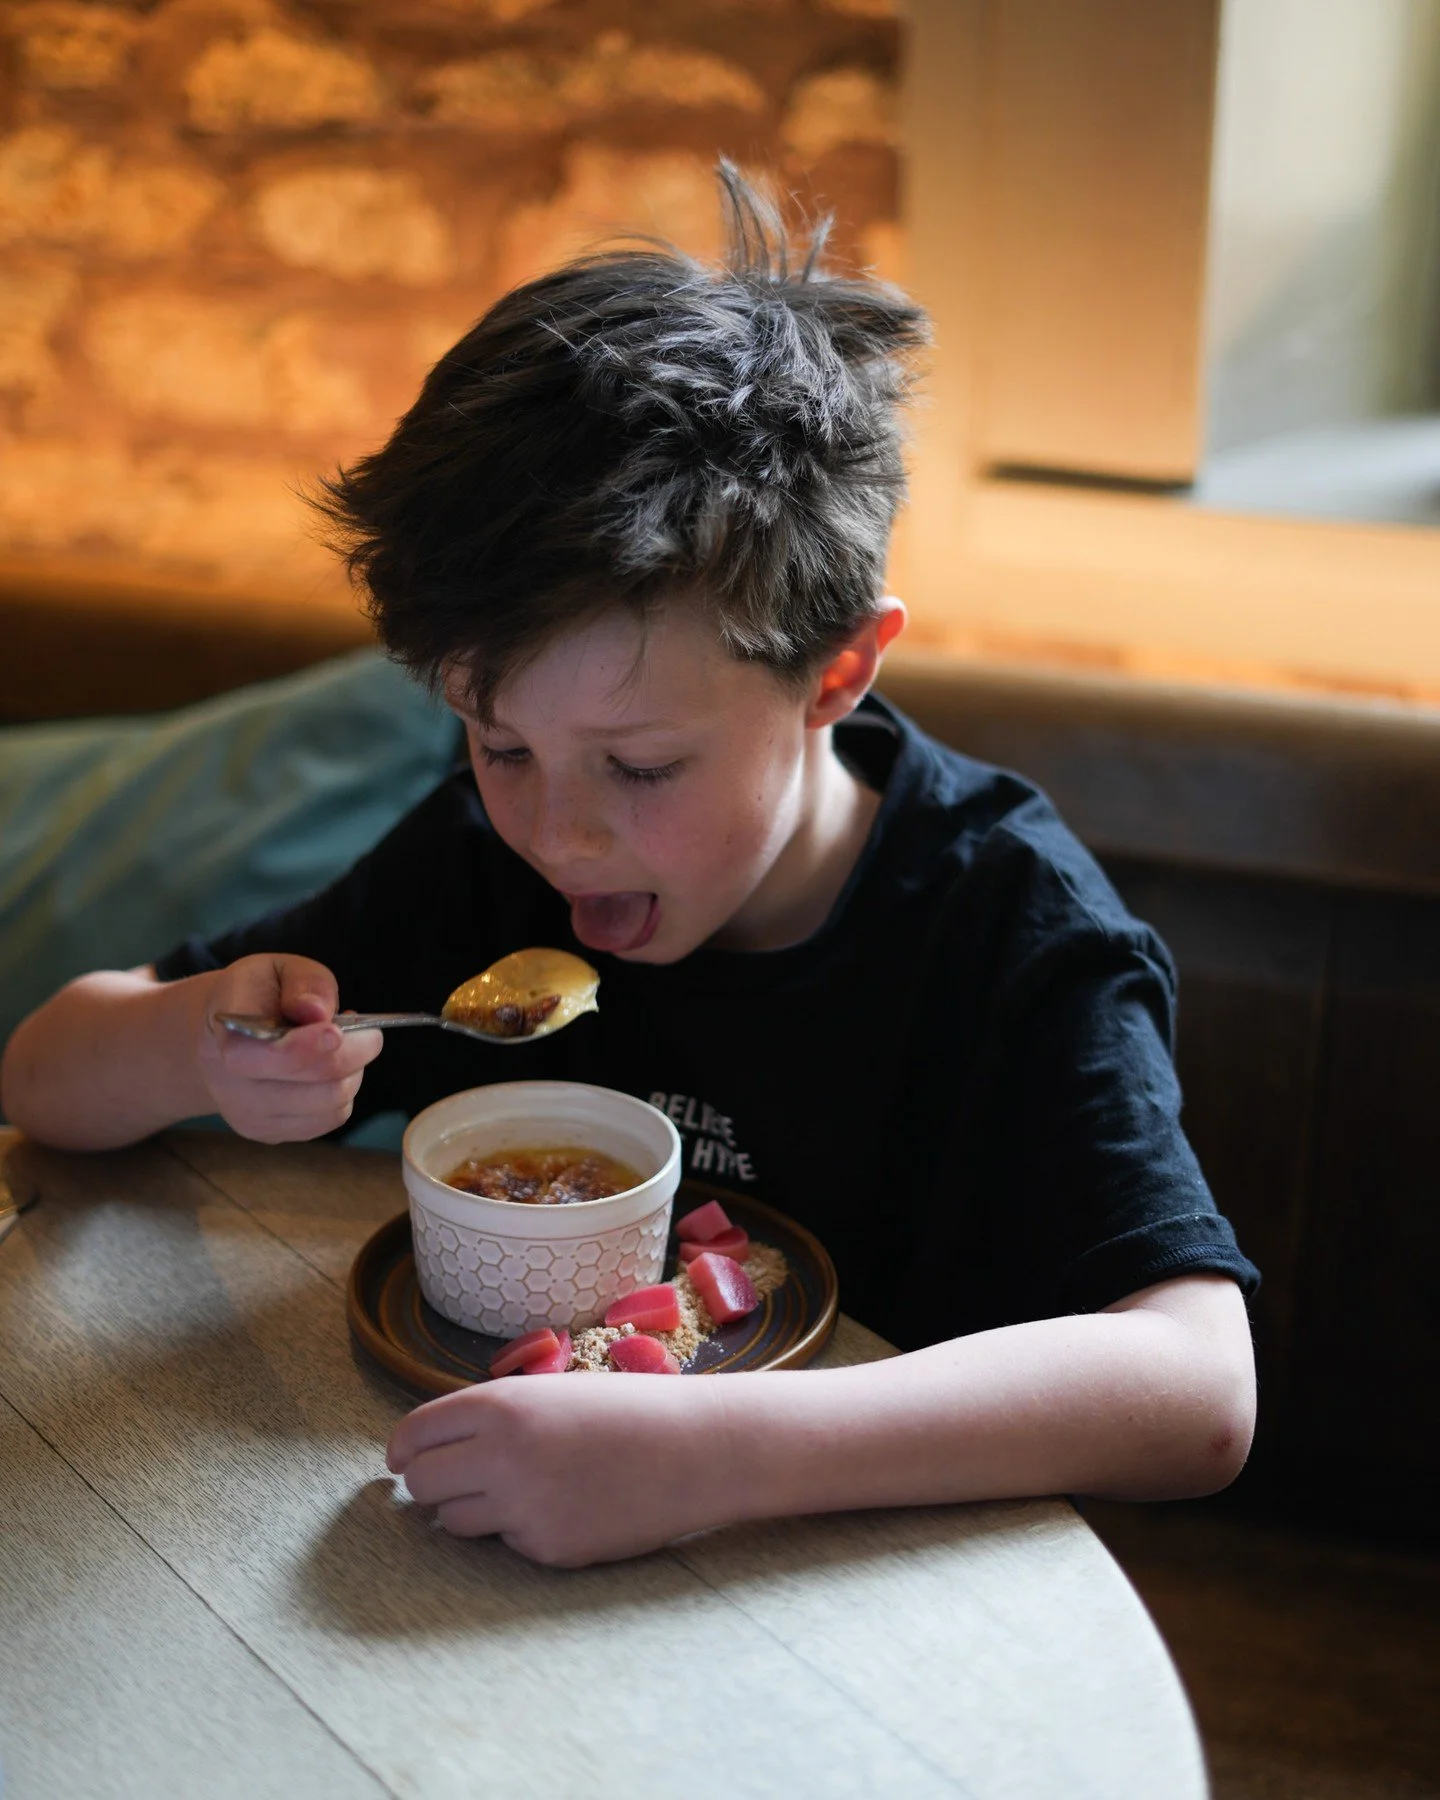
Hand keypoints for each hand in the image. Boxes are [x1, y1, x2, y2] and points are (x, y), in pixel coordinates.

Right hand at [195, 954, 382, 1142]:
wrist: (219, 1037)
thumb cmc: (255, 996)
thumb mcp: (277, 969)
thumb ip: (303, 983)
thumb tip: (318, 1011)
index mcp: (231, 1038)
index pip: (272, 1057)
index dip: (309, 1049)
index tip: (338, 1031)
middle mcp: (233, 1086)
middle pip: (316, 1087)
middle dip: (354, 1055)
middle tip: (368, 1032)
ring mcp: (250, 1116)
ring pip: (331, 1106)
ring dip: (352, 1074)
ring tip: (344, 1047)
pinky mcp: (270, 1134)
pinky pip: (329, 1119)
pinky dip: (342, 1093)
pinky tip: (330, 1070)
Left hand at [387, 1372, 738, 1566]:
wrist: (694, 1447)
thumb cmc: (625, 1410)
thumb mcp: (549, 1394)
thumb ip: (491, 1419)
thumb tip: (430, 1454)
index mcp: (500, 1406)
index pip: (412, 1435)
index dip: (402, 1450)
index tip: (402, 1460)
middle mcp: (501, 1456)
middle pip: (420, 1484)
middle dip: (428, 1484)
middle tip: (454, 1480)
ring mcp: (523, 1508)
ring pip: (451, 1522)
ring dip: (468, 1510)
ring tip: (515, 1490)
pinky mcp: (547, 1548)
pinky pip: (506, 1544)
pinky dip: (521, 1530)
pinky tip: (564, 1506)